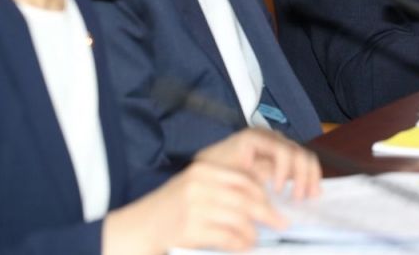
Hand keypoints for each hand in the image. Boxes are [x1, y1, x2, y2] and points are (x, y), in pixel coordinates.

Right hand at [102, 162, 284, 254]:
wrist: (136, 229)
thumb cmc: (170, 211)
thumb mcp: (196, 189)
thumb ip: (224, 189)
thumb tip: (263, 201)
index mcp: (204, 171)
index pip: (245, 180)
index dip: (264, 194)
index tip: (277, 205)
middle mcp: (200, 185)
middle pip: (247, 199)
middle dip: (268, 213)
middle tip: (282, 223)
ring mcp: (194, 207)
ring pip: (240, 219)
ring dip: (253, 233)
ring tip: (255, 239)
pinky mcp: (191, 230)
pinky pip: (228, 237)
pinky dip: (240, 244)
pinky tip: (243, 247)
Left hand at [195, 128, 321, 199]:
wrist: (206, 169)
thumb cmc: (215, 171)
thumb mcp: (231, 174)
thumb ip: (256, 176)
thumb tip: (279, 186)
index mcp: (257, 137)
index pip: (283, 150)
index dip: (285, 171)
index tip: (278, 191)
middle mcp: (272, 138)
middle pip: (298, 152)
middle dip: (303, 176)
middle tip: (299, 198)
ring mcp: (279, 146)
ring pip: (305, 157)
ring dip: (310, 177)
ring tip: (309, 197)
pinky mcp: (283, 157)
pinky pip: (302, 164)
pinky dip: (308, 177)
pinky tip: (309, 193)